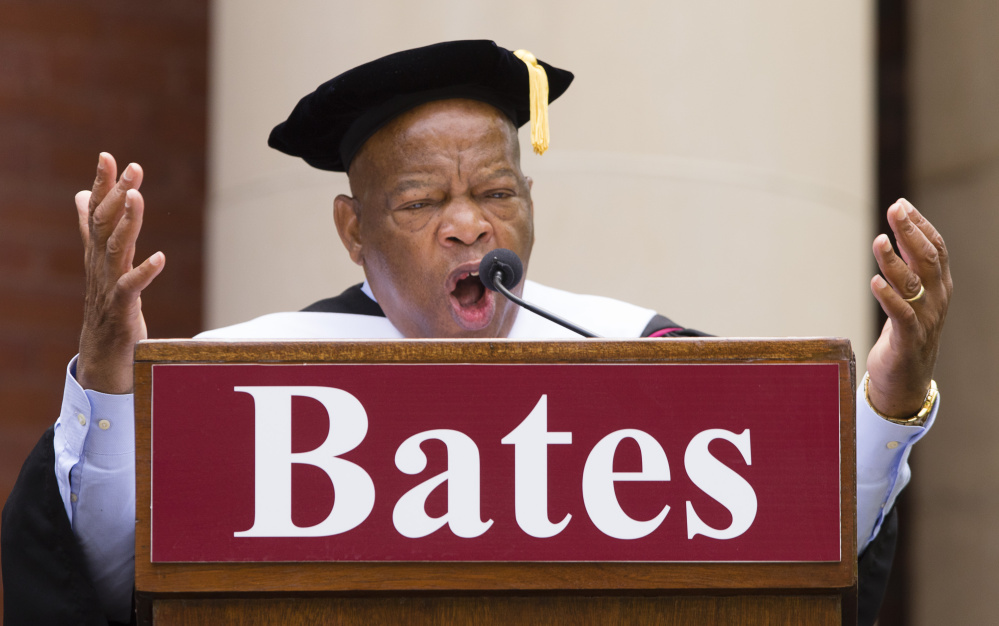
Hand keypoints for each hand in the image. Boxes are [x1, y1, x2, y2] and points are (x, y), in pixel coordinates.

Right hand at [75, 153, 164, 393]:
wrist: (103, 355)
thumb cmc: (106, 308)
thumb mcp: (102, 264)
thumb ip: (93, 229)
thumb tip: (79, 195)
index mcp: (98, 254)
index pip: (96, 213)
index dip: (100, 185)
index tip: (107, 155)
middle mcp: (100, 266)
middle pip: (106, 224)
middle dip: (117, 194)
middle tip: (132, 168)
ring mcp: (109, 287)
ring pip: (115, 248)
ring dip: (128, 222)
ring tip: (137, 197)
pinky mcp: (121, 310)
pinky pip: (131, 288)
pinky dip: (144, 272)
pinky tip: (160, 257)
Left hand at [866, 198, 951, 417]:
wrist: (906, 381)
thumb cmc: (906, 333)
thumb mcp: (911, 296)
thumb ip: (908, 268)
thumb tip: (896, 234)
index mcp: (940, 287)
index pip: (936, 249)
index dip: (921, 225)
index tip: (902, 205)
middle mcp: (937, 300)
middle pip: (927, 259)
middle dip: (911, 232)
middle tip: (894, 210)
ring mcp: (925, 320)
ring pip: (912, 284)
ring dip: (894, 261)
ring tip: (878, 241)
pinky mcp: (907, 340)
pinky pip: (900, 315)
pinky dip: (888, 297)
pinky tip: (874, 282)